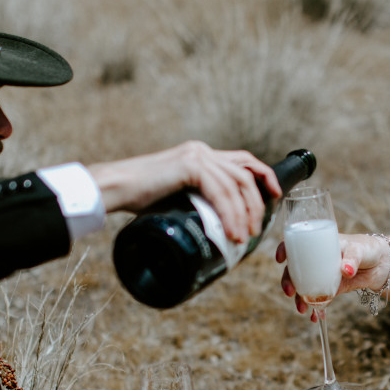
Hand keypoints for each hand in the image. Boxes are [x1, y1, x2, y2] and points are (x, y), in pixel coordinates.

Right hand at [91, 141, 280, 243]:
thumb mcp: (175, 197)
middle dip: (257, 204)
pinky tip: (231, 230)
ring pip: (236, 185)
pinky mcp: (189, 165)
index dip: (263, 176)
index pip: (243, 161)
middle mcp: (202, 151)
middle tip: (256, 230)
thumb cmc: (138, 198)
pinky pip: (220, 192)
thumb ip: (196, 201)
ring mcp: (196, 156)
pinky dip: (229, 214)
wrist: (114, 188)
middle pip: (245, 175)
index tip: (274, 197)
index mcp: (200, 155)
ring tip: (243, 238)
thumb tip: (213, 227)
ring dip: (244, 214)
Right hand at [276, 232, 385, 320]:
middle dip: (289, 281)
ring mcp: (323, 275)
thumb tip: (345, 270)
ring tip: (303, 309)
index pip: (296, 242)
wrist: (384, 266)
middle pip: (295, 268)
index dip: (285, 249)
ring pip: (304, 285)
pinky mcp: (332, 288)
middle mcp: (317, 259)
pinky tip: (317, 317)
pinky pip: (319, 298)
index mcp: (320, 244)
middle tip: (291, 292)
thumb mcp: (361, 250)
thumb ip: (353, 259)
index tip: (281, 260)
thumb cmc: (370, 249)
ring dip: (300, 298)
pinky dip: (316, 308)